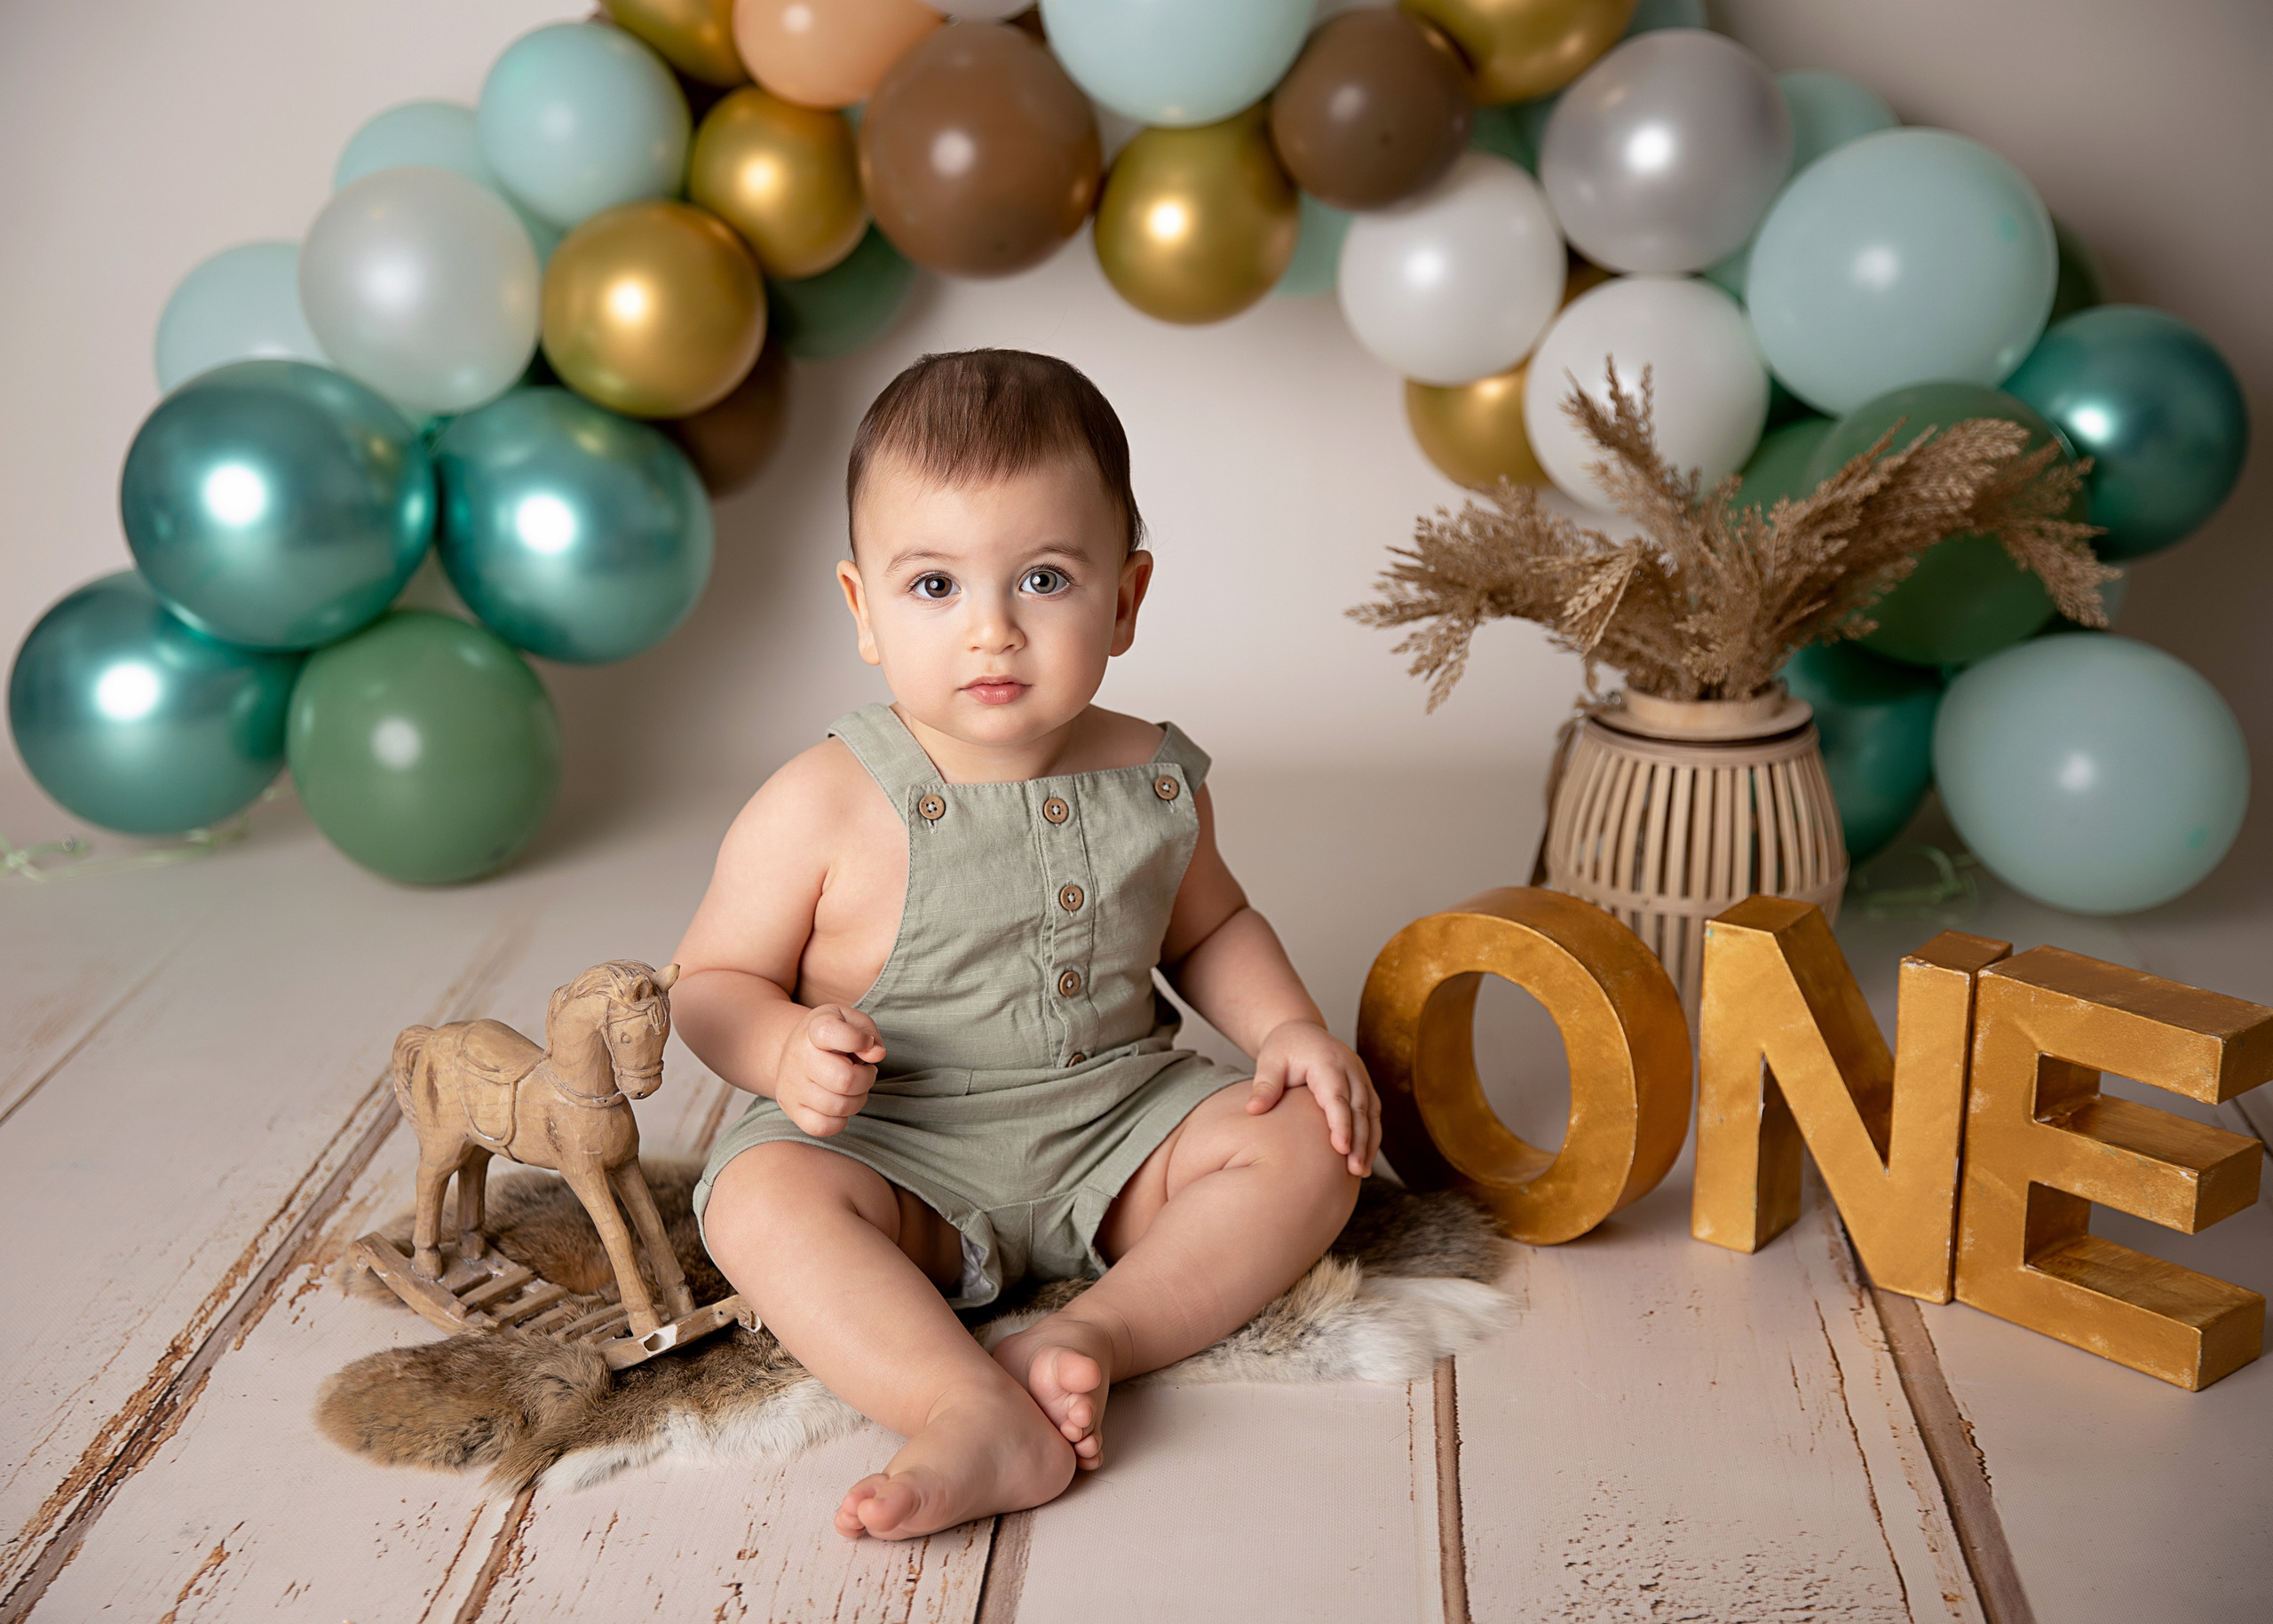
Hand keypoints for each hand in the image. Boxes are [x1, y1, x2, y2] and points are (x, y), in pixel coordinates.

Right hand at [774, 1004, 884, 1137]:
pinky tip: (841, 1103)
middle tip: (864, 1072)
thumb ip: (868, 1032)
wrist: (795, 1050)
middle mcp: (798, 1056)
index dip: (858, 1040)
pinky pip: (823, 1127)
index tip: (865, 1043)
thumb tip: (877, 1055)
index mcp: (814, 1029)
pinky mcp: (791, 1108)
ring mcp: (791, 1085)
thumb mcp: (851, 1021)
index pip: (832, 1033)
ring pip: (838, 1107)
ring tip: (854, 1088)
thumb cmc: (831, 1037)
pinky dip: (840, 1120)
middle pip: (844, 1080)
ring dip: (857, 1100)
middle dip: (866, 1079)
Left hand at [1247, 1020, 1380, 1176]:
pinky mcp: (1364, 1086)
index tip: (1341, 1149)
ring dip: (1370, 1142)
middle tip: (1356, 1170)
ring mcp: (1360, 1077)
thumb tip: (1253, 1110)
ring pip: (1371, 1112)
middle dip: (1361, 1140)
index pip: (1338, 1097)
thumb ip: (1265, 1085)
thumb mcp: (1269, 1061)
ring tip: (1362, 1171)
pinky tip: (1364, 1158)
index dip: (1341, 1123)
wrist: (1301, 1032)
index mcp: (1327, 1062)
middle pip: (1360, 1108)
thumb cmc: (1284, 1048)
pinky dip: (1371, 1136)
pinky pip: (1372, 1113)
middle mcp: (1350, 1068)